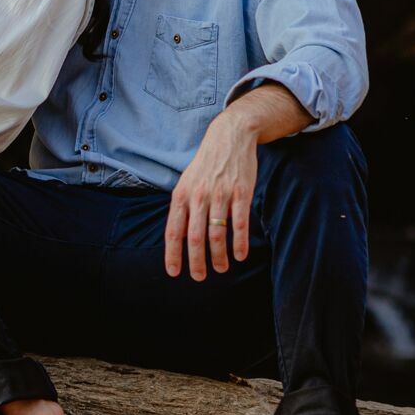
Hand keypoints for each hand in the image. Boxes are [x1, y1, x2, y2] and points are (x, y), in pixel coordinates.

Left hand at [163, 114, 259, 279]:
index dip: (173, 254)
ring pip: (217, 234)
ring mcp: (220, 194)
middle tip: (200, 277)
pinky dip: (239, 243)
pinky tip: (240, 255)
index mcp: (182, 195)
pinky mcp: (241, 192)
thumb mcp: (186, 182)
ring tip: (222, 268)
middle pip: (195, 237)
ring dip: (219, 256)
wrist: (230, 136)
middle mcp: (199, 196)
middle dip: (196, 261)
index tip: (175, 273)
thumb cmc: (206, 165)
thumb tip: (178, 237)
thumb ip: (182, 207)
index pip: (173, 230)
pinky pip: (239, 223)